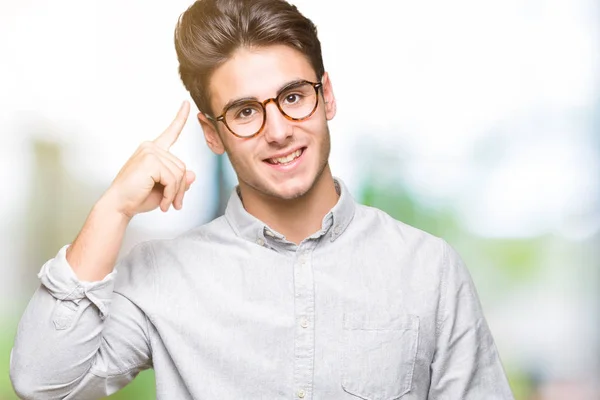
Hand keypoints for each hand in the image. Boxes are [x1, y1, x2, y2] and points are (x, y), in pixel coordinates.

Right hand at [101, 101, 195, 218]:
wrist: (120, 206)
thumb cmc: (138, 197)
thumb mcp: (164, 189)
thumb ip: (178, 181)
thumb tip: (192, 174)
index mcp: (153, 150)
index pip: (171, 133)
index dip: (180, 118)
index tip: (186, 104)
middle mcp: (151, 147)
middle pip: (182, 166)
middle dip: (180, 188)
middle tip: (174, 204)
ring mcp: (150, 152)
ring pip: (180, 174)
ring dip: (176, 193)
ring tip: (167, 204)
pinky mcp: (150, 161)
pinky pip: (173, 179)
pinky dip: (171, 194)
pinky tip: (163, 203)